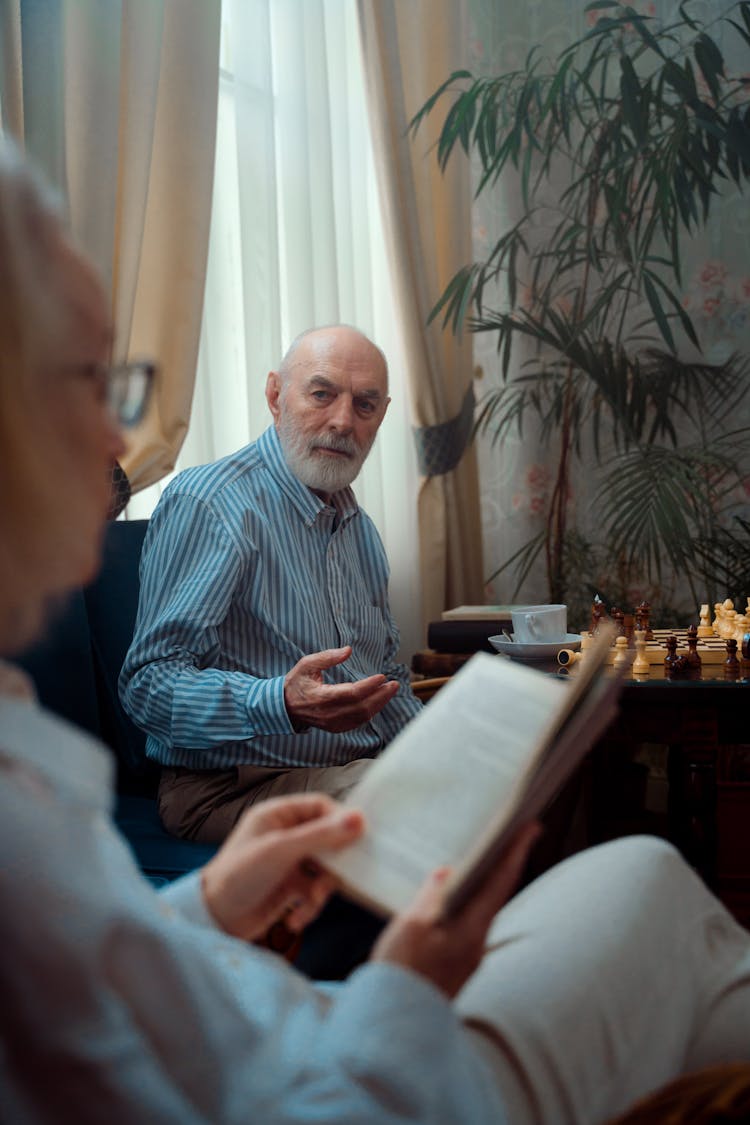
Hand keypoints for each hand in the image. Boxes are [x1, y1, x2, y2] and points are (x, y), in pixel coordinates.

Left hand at [201, 794, 364, 940]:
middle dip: (333, 864)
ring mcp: (287, 861)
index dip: (340, 821)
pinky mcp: (288, 887)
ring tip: (310, 902)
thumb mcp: (281, 851)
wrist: (213, 920)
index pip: (320, 807)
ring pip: (323, 868)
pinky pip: (313, 890)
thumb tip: (361, 818)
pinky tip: (296, 918)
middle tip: (339, 878)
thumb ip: (321, 835)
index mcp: (278, 815)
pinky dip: (310, 905)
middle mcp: (284, 834)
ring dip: (321, 889)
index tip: (358, 840)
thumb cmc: (240, 875)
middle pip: (327, 839)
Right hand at [284, 645, 399, 732]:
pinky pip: (358, 722)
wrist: (284, 707)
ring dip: (379, 704)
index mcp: (322, 697)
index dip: (370, 686)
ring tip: (390, 691)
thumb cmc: (297, 683)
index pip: (352, 693)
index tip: (382, 677)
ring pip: (362, 716)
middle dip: (381, 696)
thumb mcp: (307, 664)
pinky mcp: (336, 728)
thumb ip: (327, 657)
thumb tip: (348, 650)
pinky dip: (370, 712)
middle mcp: (329, 713)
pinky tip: (378, 701)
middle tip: (394, 684)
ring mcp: (333, 723)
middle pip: (362, 707)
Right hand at [371, 821, 541, 997]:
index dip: (516, 852)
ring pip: (481, 910)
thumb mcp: (412, 925)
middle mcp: (477, 943)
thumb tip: (445, 872)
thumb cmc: (403, 971)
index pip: (501, 882)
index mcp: (472, 929)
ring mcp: (468, 957)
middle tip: (512, 835)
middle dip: (504, 864)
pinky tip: (451, 898)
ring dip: (485, 883)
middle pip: (496, 895)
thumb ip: (431, 895)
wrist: (396, 1023)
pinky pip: (466, 924)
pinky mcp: (455, 965)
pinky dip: (466, 903)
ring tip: (481, 858)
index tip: (532, 827)